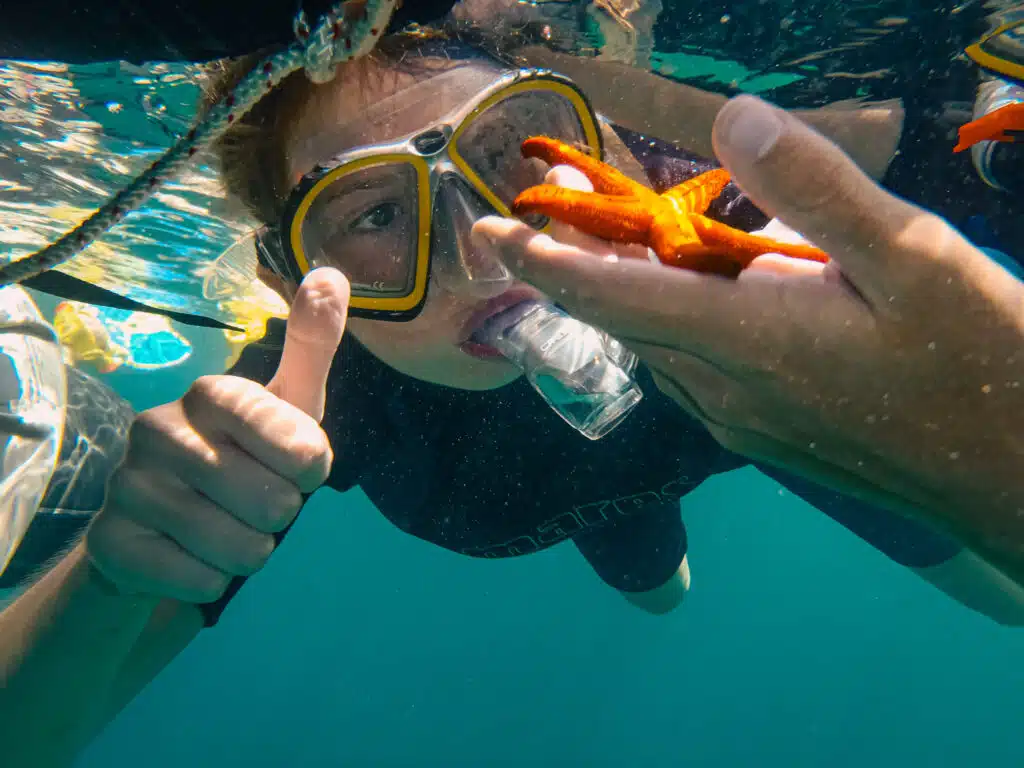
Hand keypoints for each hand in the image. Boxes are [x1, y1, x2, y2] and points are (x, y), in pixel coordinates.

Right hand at [85, 268, 349, 601]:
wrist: (163, 534)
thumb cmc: (242, 462)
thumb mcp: (286, 409)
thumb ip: (310, 348)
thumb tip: (331, 274)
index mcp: (210, 396)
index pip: (298, 442)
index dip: (309, 467)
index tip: (301, 466)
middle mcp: (158, 430)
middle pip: (276, 506)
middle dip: (278, 518)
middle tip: (252, 504)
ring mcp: (128, 487)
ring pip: (242, 549)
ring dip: (246, 551)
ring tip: (222, 529)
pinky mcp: (110, 544)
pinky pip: (202, 581)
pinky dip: (209, 580)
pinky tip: (188, 555)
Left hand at [473, 95, 1023, 573]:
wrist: (1011, 475)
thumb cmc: (977, 364)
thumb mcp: (914, 257)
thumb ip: (816, 190)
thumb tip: (732, 123)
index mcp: (750, 340)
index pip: (616, 294)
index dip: (546, 260)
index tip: (491, 231)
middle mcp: (725, 388)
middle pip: (623, 314)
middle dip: (570, 259)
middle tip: (536, 208)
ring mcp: (740, 417)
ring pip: (654, 342)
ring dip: (618, 287)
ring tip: (601, 234)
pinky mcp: (762, 429)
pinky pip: (689, 366)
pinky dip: (666, 319)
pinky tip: (689, 292)